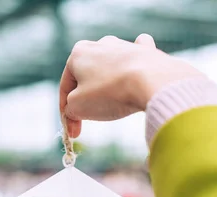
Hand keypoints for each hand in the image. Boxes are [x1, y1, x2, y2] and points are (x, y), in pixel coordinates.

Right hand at [60, 34, 203, 136]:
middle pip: (87, 77)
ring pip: (109, 68)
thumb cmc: (109, 92)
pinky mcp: (146, 51)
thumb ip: (70, 108)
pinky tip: (136, 71)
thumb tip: (75, 108)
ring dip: (107, 85)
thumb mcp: (77, 107)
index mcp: (78, 53)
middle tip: (89, 119)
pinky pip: (135, 57)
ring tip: (112, 105)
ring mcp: (124, 46)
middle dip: (86, 98)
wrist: (151, 81)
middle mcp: (99, 44)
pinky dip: (133, 65)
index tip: (74, 133)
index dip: (66, 112)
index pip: (66, 88)